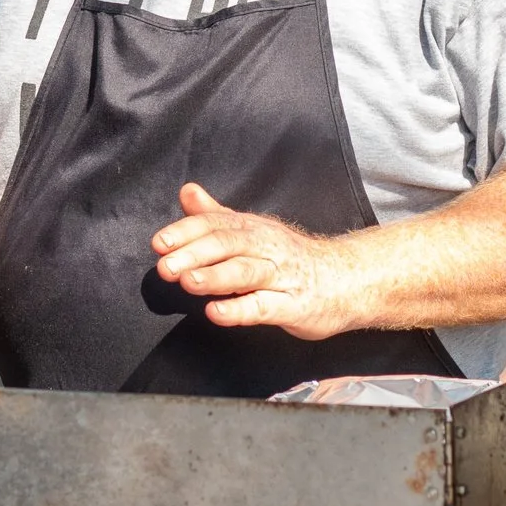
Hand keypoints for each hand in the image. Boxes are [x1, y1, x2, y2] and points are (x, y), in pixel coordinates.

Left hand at [150, 183, 361, 339]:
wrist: (345, 280)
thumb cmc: (290, 258)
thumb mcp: (253, 231)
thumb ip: (216, 216)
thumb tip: (187, 192)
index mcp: (253, 229)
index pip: (216, 225)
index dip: (186, 232)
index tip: (159, 243)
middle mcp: (266, 248)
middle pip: (228, 245)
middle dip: (194, 254)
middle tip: (165, 265)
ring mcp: (281, 277)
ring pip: (246, 272)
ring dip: (215, 276)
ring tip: (187, 282)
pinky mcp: (293, 306)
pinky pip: (264, 307)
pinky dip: (239, 310)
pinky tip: (216, 313)